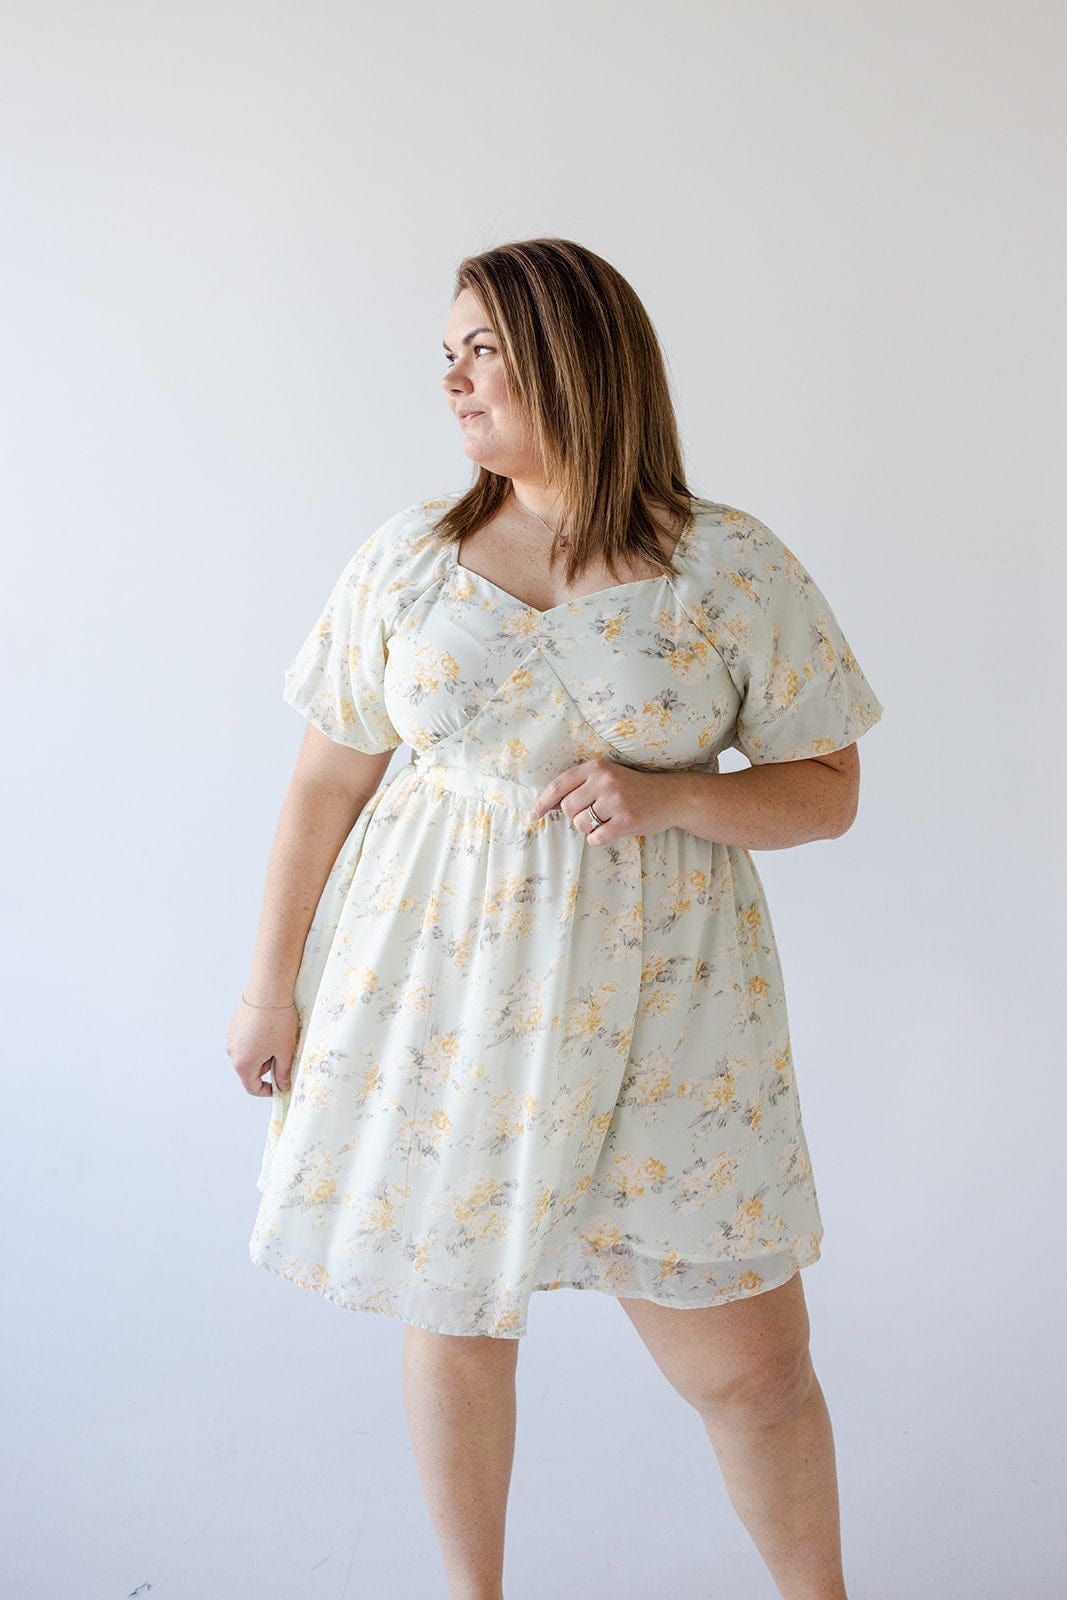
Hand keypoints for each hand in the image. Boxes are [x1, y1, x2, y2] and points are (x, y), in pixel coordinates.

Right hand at [226, 994, 299, 1096]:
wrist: (268, 990)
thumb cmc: (277, 1021)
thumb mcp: (285, 1051)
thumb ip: (283, 1072)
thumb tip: (282, 1086)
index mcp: (243, 1064)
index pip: (252, 1087)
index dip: (267, 1090)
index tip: (279, 1086)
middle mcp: (232, 1052)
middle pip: (251, 1069)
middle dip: (268, 1065)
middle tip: (284, 1051)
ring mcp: (231, 1037)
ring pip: (249, 1053)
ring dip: (263, 1051)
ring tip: (278, 1036)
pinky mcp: (234, 1025)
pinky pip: (246, 1040)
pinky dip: (258, 1039)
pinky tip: (270, 1026)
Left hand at [528, 757, 679, 846]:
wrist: (670, 796)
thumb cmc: (634, 789)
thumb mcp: (608, 777)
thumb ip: (581, 786)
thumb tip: (551, 805)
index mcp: (596, 768)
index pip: (559, 785)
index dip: (544, 802)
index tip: (535, 814)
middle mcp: (604, 781)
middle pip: (568, 809)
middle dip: (577, 816)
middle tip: (596, 814)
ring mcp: (616, 801)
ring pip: (581, 825)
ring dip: (589, 828)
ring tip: (607, 820)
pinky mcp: (626, 821)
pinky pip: (596, 838)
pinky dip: (600, 839)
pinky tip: (614, 829)